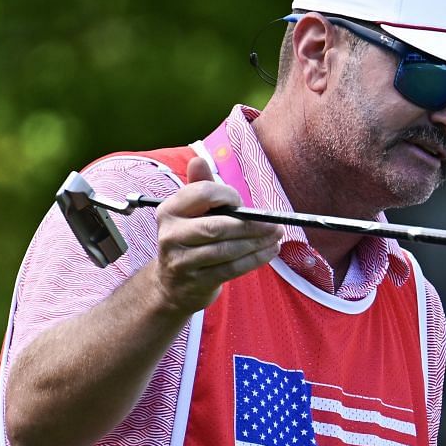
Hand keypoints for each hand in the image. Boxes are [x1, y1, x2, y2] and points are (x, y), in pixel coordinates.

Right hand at [150, 155, 283, 313]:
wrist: (174, 285)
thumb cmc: (190, 239)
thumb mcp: (192, 213)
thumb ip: (201, 188)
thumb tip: (198, 160)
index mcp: (170, 210)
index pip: (202, 193)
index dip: (227, 196)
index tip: (243, 203)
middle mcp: (170, 234)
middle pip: (217, 226)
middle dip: (251, 225)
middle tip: (274, 224)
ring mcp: (181, 261)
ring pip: (226, 249)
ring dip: (257, 242)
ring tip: (276, 236)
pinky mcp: (196, 281)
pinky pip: (231, 268)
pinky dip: (255, 259)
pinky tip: (269, 251)